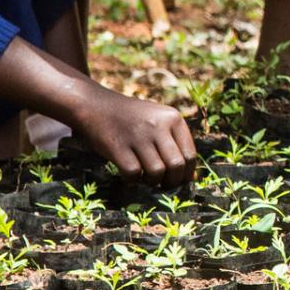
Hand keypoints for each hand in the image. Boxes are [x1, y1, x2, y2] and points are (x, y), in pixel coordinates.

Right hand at [71, 87, 196, 185]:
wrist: (96, 105)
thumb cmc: (133, 119)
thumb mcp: (159, 122)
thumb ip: (175, 144)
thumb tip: (192, 178)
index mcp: (173, 118)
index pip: (190, 155)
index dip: (186, 174)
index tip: (178, 180)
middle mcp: (158, 125)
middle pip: (176, 166)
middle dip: (171, 182)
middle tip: (162, 184)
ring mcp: (138, 135)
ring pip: (157, 173)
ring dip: (152, 182)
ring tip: (144, 177)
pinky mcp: (118, 146)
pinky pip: (133, 174)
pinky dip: (132, 180)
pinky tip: (128, 174)